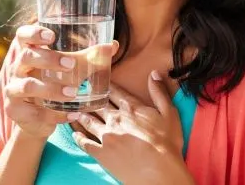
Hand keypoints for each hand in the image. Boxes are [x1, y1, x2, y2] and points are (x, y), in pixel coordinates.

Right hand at [1, 24, 80, 138]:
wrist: (38, 119)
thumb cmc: (54, 84)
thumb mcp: (69, 70)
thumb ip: (88, 57)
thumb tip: (112, 45)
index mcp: (29, 53)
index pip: (22, 36)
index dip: (33, 33)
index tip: (51, 36)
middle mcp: (18, 69)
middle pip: (25, 57)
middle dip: (48, 59)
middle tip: (71, 64)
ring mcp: (13, 90)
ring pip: (28, 86)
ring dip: (52, 89)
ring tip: (73, 92)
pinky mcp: (16, 111)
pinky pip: (34, 112)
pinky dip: (55, 114)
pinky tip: (73, 114)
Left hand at [72, 71, 193, 184]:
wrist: (158, 171)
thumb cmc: (166, 143)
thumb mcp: (169, 113)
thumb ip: (159, 92)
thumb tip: (153, 73)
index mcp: (130, 108)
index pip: (114, 91)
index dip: (104, 84)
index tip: (95, 79)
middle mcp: (115, 118)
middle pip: (98, 104)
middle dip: (89, 98)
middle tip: (79, 92)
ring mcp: (106, 136)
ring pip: (89, 121)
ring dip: (82, 115)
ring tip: (74, 110)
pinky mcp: (101, 152)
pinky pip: (85, 143)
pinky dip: (79, 137)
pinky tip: (74, 134)